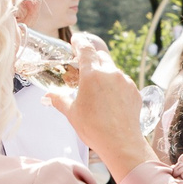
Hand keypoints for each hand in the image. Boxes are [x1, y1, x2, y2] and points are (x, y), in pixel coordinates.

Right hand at [46, 50, 150, 176]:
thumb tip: (48, 97)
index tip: (76, 40)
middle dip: (92, 57)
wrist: (121, 143)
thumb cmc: (94, 128)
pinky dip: (115, 85)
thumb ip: (59, 100)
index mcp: (92, 74)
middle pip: (101, 56)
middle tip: (84, 65)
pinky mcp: (134, 91)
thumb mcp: (71, 113)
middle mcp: (111, 73)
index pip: (85, 48)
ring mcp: (125, 81)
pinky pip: (123, 82)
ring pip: (113, 69)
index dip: (79, 42)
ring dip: (104, 73)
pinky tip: (110, 100)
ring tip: (97, 88)